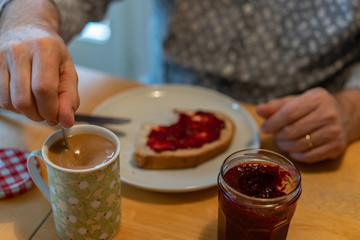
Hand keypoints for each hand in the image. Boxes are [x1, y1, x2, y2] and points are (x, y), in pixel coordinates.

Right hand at [0, 1, 79, 127]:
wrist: (26, 28)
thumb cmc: (51, 52)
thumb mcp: (68, 70)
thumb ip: (70, 97)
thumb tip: (67, 122)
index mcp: (44, 49)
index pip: (44, 89)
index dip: (50, 110)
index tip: (56, 117)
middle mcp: (19, 51)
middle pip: (24, 99)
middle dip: (38, 115)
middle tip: (48, 114)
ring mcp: (1, 57)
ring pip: (9, 102)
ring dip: (26, 113)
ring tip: (38, 106)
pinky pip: (0, 98)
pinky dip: (14, 107)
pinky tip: (25, 99)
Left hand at [256, 87, 350, 162]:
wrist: (344, 115)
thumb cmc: (312, 108)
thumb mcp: (295, 101)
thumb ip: (276, 106)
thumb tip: (259, 110)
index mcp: (317, 98)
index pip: (288, 113)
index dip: (273, 123)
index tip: (265, 128)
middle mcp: (328, 114)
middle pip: (292, 131)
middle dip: (278, 136)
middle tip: (274, 136)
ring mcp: (334, 131)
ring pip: (299, 145)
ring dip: (285, 146)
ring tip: (282, 142)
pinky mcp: (337, 147)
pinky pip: (309, 156)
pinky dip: (296, 155)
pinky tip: (293, 149)